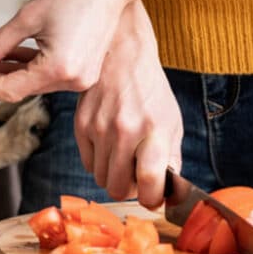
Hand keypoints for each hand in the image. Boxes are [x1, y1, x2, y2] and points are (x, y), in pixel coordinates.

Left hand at [0, 0, 130, 102]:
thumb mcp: (28, 17)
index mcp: (58, 69)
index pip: (8, 89)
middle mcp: (72, 80)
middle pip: (21, 89)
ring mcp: (81, 77)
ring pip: (33, 83)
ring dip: (8, 73)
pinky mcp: (84, 70)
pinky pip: (48, 75)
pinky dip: (28, 67)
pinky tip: (8, 58)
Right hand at [75, 1, 182, 206]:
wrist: (122, 55)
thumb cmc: (150, 90)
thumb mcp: (171, 121)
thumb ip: (171, 158)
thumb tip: (167, 192)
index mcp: (154, 130)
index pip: (150, 182)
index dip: (152, 199)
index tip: (153, 197)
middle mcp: (125, 131)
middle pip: (119, 188)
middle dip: (130, 189)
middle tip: (137, 176)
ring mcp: (99, 128)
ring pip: (101, 179)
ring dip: (114, 175)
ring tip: (124, 157)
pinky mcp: (81, 125)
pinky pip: (88, 163)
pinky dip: (100, 162)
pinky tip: (110, 145)